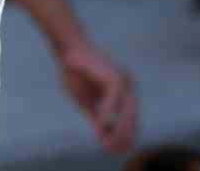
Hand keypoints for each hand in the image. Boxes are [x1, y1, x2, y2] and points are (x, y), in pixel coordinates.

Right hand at [57, 38, 136, 153]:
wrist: (67, 48)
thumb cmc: (75, 71)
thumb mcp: (86, 100)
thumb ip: (96, 116)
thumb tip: (102, 135)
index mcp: (124, 91)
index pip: (130, 119)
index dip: (125, 136)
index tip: (117, 151)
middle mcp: (128, 85)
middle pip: (132, 118)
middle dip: (124, 136)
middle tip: (113, 150)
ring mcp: (124, 80)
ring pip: (127, 111)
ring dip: (118, 129)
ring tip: (108, 143)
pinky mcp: (114, 76)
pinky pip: (114, 100)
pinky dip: (107, 114)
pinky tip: (100, 125)